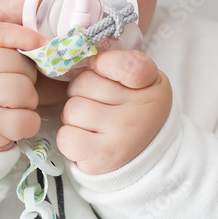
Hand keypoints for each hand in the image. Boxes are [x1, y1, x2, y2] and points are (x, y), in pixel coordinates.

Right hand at [0, 23, 45, 151]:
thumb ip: (0, 47)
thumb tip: (43, 43)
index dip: (24, 36)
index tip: (41, 44)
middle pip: (16, 63)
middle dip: (28, 76)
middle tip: (17, 89)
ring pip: (22, 90)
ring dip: (29, 100)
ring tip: (16, 107)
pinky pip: (23, 120)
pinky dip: (30, 123)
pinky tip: (17, 123)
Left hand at [56, 49, 172, 175]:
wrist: (146, 152)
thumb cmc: (134, 108)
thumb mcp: (142, 79)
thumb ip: (121, 63)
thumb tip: (89, 59)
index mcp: (151, 86)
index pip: (129, 66)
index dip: (107, 63)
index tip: (102, 67)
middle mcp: (138, 112)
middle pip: (83, 84)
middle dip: (82, 91)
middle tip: (98, 103)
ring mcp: (121, 138)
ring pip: (72, 110)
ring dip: (74, 116)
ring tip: (92, 123)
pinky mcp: (101, 159)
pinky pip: (66, 137)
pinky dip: (69, 138)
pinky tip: (86, 140)